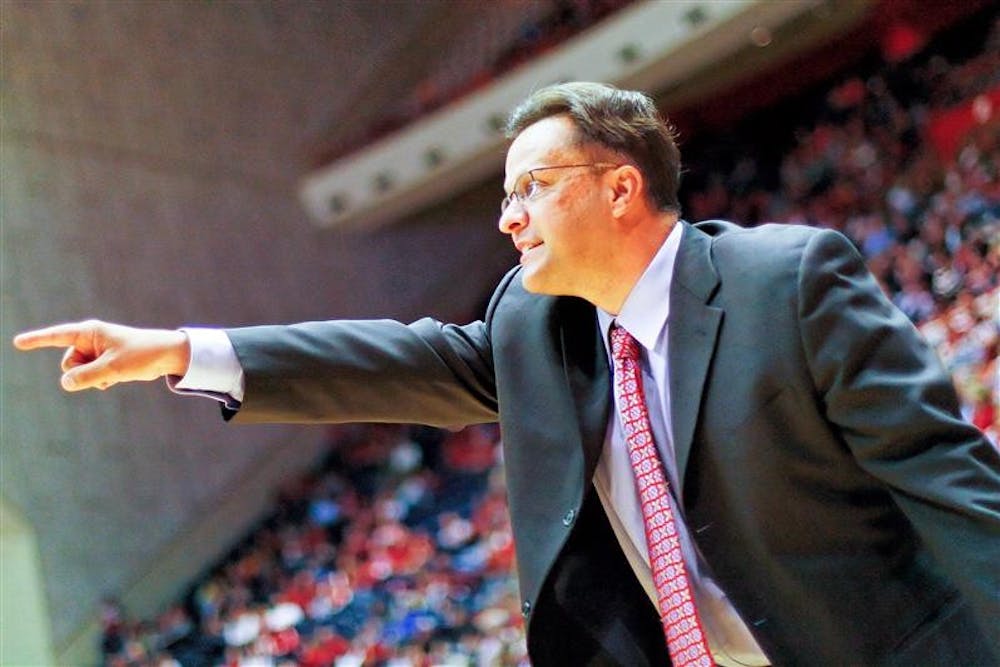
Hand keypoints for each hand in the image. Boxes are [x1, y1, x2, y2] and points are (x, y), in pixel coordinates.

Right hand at [13, 320, 190, 391]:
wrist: (166, 355)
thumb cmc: (141, 355)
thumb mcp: (113, 368)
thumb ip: (87, 376)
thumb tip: (65, 383)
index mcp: (89, 332)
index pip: (57, 336)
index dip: (36, 340)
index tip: (17, 342)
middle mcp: (90, 340)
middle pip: (68, 363)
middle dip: (81, 372)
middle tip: (107, 369)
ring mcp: (97, 352)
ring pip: (79, 373)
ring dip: (93, 378)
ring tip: (116, 372)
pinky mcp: (104, 362)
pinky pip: (91, 377)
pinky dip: (100, 381)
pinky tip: (117, 377)